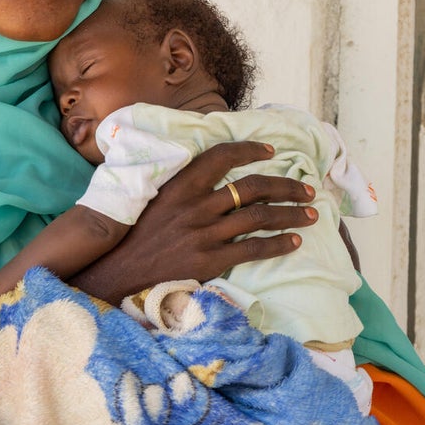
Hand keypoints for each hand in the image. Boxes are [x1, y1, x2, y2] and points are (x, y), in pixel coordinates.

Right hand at [69, 141, 316, 304]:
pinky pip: (253, 249)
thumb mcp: (146, 199)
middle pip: (252, 188)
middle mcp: (194, 206)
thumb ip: (175, 186)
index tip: (270, 151)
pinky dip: (278, 244)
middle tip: (306, 188)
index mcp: (178, 185)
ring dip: (291, 214)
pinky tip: (294, 241)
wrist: (113, 274)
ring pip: (259, 217)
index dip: (250, 150)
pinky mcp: (209, 261)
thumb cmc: (128, 236)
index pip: (221, 157)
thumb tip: (201, 171)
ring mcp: (203, 234)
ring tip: (311, 213)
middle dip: (285, 186)